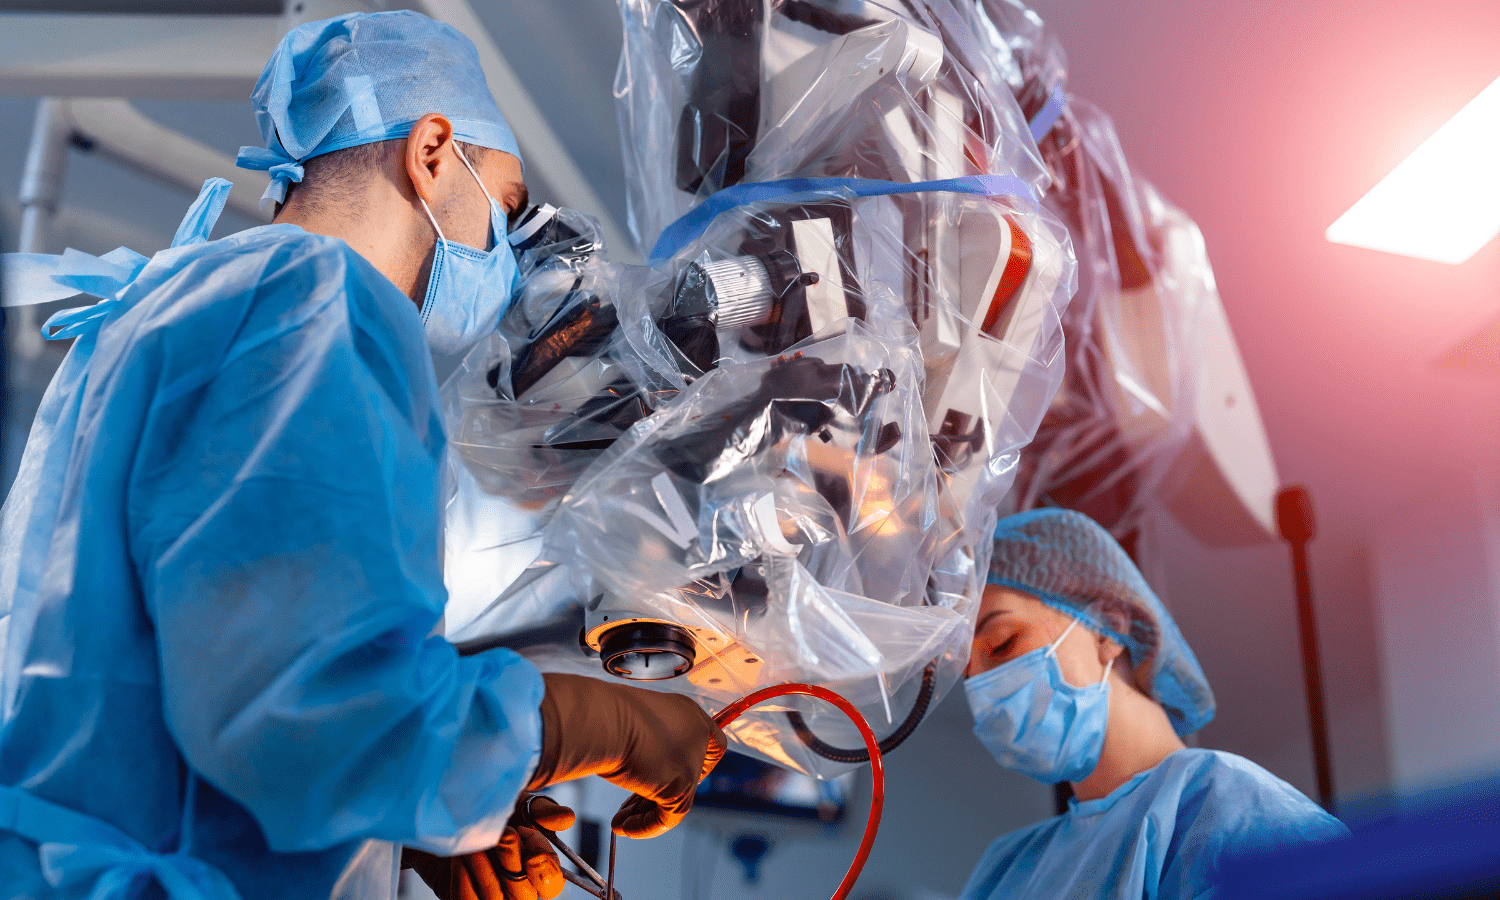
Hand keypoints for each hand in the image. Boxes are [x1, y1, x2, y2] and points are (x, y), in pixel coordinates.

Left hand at [402, 795, 575, 899]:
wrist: (452, 813)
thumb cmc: (493, 809)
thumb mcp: (519, 803)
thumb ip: (542, 811)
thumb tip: (567, 818)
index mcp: (538, 870)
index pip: (551, 884)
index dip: (545, 867)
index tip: (533, 841)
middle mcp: (517, 890)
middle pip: (524, 895)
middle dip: (514, 862)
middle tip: (505, 834)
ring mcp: (490, 899)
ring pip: (495, 898)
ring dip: (486, 866)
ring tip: (478, 839)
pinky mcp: (464, 899)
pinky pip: (466, 899)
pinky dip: (464, 876)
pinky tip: (461, 854)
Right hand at [527, 673, 726, 837]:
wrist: (599, 720)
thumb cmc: (605, 715)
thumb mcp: (631, 724)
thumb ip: (646, 742)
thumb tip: (640, 763)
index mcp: (687, 712)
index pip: (711, 744)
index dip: (694, 763)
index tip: (666, 773)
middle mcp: (696, 735)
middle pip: (689, 775)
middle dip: (654, 793)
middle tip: (630, 805)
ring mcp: (690, 762)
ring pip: (676, 798)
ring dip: (645, 813)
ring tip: (620, 822)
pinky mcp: (680, 786)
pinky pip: (668, 816)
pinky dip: (646, 826)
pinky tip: (624, 827)